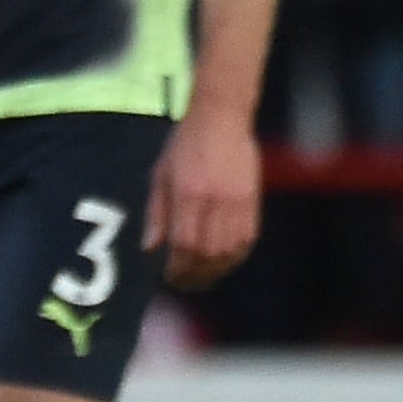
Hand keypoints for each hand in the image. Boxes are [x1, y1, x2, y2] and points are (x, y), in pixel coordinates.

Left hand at [144, 105, 260, 290]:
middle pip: (208, 253)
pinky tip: (222, 262)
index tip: (169, 276)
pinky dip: (234, 258)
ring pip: (229, 252)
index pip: (185, 244)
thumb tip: (150, 248)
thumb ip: (156, 212)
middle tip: (183, 283)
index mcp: (188, 193)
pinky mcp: (253, 202)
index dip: (178, 267)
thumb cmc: (185, 145)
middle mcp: (215, 201)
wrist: (222, 119)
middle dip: (195, 275)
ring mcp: (238, 203)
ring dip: (215, 271)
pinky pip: (247, 241)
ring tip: (201, 277)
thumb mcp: (161, 174)